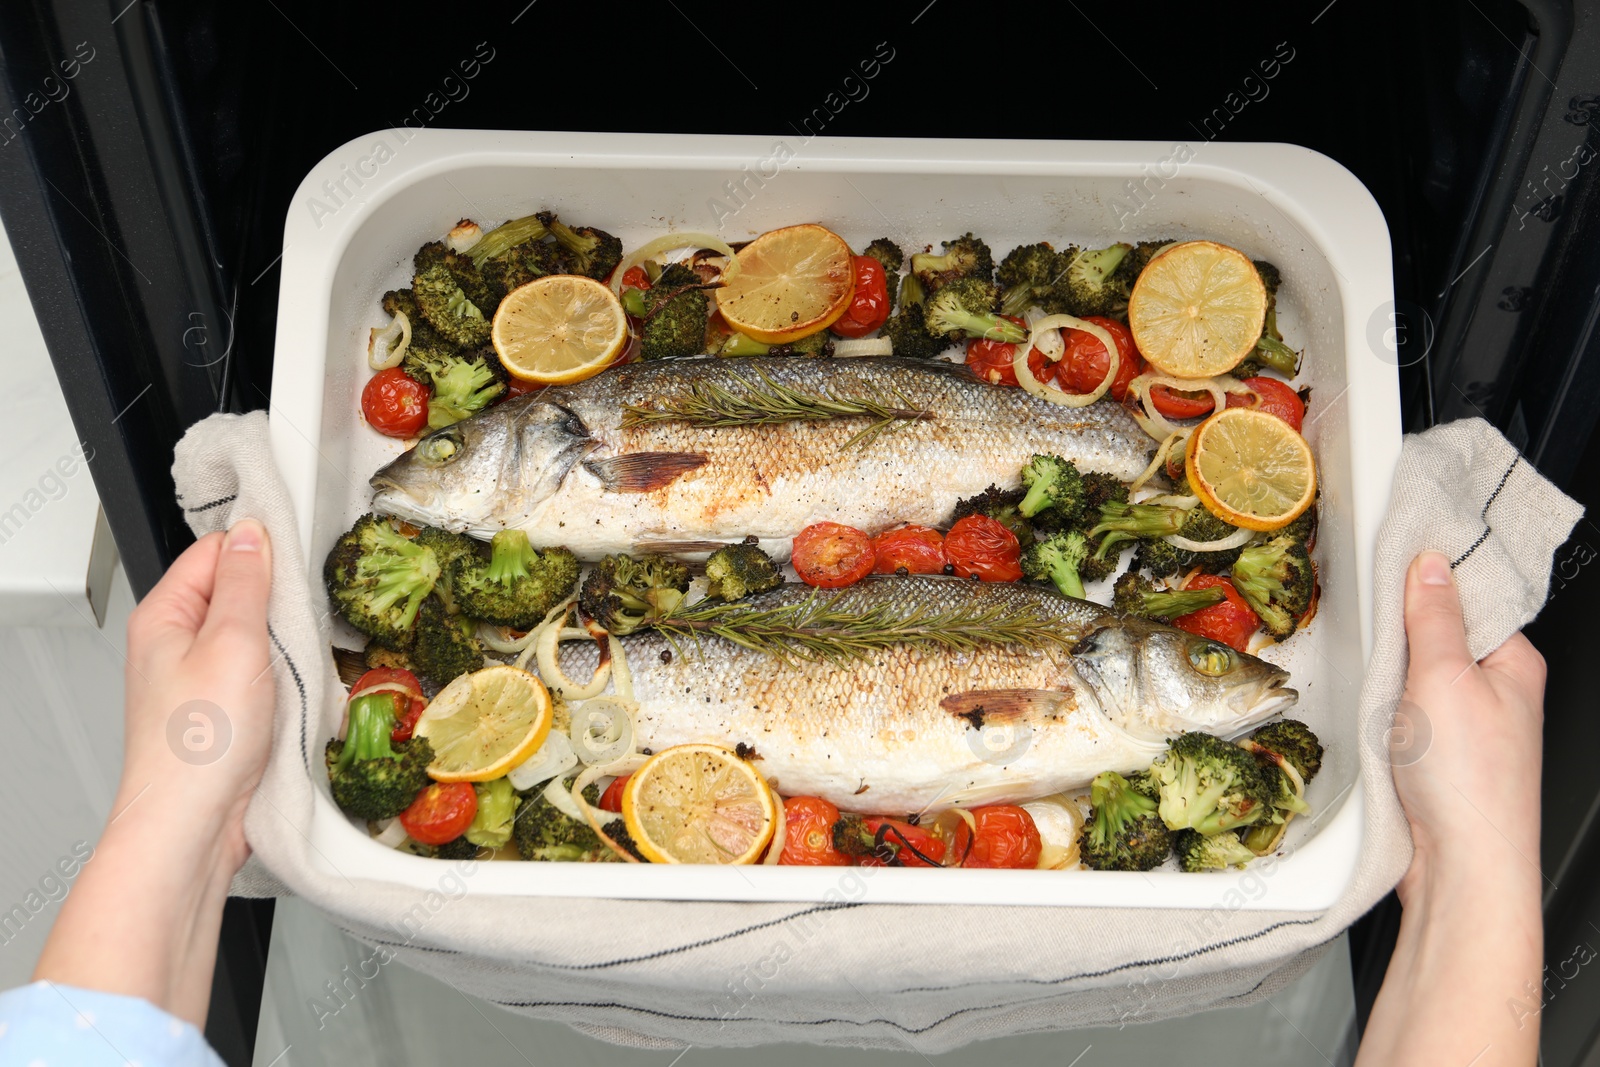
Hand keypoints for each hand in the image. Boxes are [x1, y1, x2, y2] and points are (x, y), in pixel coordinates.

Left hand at [34, 519, 273, 1025]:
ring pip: (255, 641)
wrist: (192, 827)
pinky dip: (286, 684)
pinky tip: (298, 698)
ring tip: (300, 667)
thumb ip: (246, 583)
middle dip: (279, 606)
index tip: (297, 557)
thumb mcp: (234, 642)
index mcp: (165, 617)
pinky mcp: (222, 717)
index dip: (258, 550)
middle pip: (238, 595)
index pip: (215, 552)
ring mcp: (198, 683)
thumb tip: (251, 532)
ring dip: (286, 650)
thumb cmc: (199, 745)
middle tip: (303, 620)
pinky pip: (262, 680)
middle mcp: (174, 647)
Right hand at [1353, 550, 1544, 1066]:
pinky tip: (1367, 715)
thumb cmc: (1468, 784)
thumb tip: (1430, 564)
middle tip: (1368, 622)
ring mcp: (1466, 727)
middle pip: (1438, 634)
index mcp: (1514, 663)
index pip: (1470, 595)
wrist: (1461, 870)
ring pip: (1415, 676)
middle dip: (1399, 630)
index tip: (1390, 555)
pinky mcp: (1437, 758)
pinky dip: (1380, 708)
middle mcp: (1497, 693)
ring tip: (1368, 676)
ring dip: (1386, 674)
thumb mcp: (1445, 678)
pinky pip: (1402, 713)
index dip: (1429, 576)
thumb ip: (1434, 618)